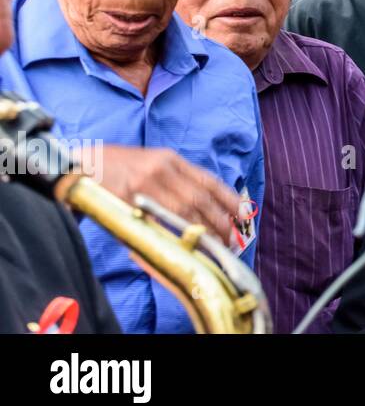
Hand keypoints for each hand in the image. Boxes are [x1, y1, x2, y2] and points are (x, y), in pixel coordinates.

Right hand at [97, 145, 239, 237]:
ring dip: (201, 230)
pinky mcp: (127, 199)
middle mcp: (161, 169)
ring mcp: (144, 184)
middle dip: (219, 220)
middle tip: (231, 239)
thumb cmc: (118, 169)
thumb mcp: (151, 164)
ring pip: (182, 211)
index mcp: (170, 160)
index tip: (244, 214)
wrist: (80, 165)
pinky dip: (172, 233)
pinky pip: (155, 220)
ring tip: (214, 245)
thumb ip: (174, 182)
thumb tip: (202, 209)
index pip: (208, 181)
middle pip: (199, 198)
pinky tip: (184, 243)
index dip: (229, 199)